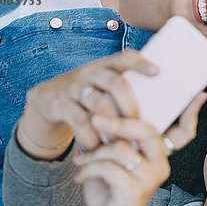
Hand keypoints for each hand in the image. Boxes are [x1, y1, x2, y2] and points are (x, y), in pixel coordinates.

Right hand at [19, 50, 156, 158]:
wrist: (46, 101)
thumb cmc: (88, 99)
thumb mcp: (104, 90)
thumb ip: (124, 95)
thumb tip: (159, 115)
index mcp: (106, 67)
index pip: (124, 57)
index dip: (140, 63)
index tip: (157, 72)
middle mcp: (90, 72)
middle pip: (116, 83)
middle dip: (131, 106)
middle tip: (140, 126)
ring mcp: (73, 86)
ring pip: (99, 104)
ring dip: (114, 126)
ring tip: (124, 143)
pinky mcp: (58, 103)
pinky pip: (80, 121)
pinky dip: (92, 137)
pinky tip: (100, 148)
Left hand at [73, 93, 206, 205]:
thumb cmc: (110, 190)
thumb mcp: (113, 158)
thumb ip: (116, 138)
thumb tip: (103, 107)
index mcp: (160, 153)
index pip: (182, 131)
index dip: (190, 112)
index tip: (198, 93)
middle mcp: (161, 164)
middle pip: (147, 130)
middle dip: (119, 122)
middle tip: (95, 118)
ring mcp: (151, 178)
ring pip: (122, 149)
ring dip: (95, 151)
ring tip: (82, 158)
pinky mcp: (135, 191)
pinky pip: (109, 167)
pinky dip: (89, 168)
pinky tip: (80, 175)